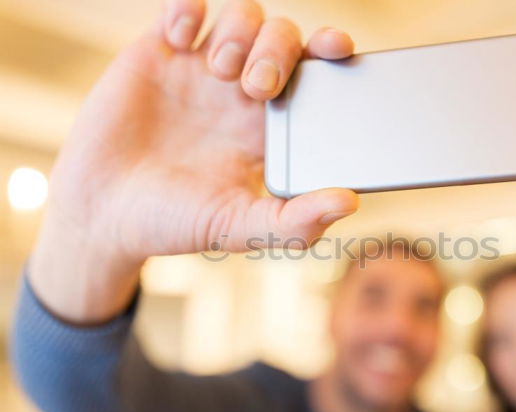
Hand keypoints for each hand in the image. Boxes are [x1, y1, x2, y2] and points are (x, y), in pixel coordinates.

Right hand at [29, 0, 358, 322]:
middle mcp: (241, 94)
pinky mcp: (159, 54)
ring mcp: (200, 71)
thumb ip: (295, 221)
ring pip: (241, 15)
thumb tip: (350, 201)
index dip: (330, 53)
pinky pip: (184, 8)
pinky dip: (188, 9)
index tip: (339, 49)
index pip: (313, 76)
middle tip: (257, 86)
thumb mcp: (239, 227)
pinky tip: (180, 39)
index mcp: (269, 127)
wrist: (105, 214)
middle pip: (282, 36)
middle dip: (278, 49)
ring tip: (219, 71)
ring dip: (239, 31)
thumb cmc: (175, 223)